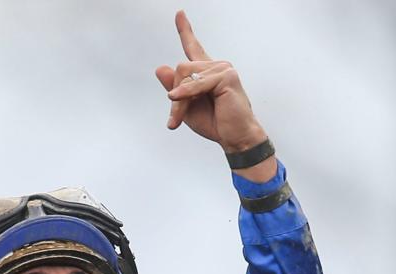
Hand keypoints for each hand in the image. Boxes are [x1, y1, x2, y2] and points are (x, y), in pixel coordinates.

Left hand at [154, 10, 273, 167]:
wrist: (236, 139)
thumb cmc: (216, 124)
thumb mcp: (188, 108)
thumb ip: (175, 89)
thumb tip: (160, 68)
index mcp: (207, 72)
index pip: (194, 47)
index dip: (185, 30)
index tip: (179, 13)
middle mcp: (215, 66)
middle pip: (181, 69)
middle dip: (175, 96)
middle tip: (174, 120)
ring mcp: (222, 68)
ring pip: (185, 76)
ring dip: (179, 101)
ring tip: (178, 120)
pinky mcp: (226, 75)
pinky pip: (196, 83)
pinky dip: (185, 94)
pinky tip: (175, 100)